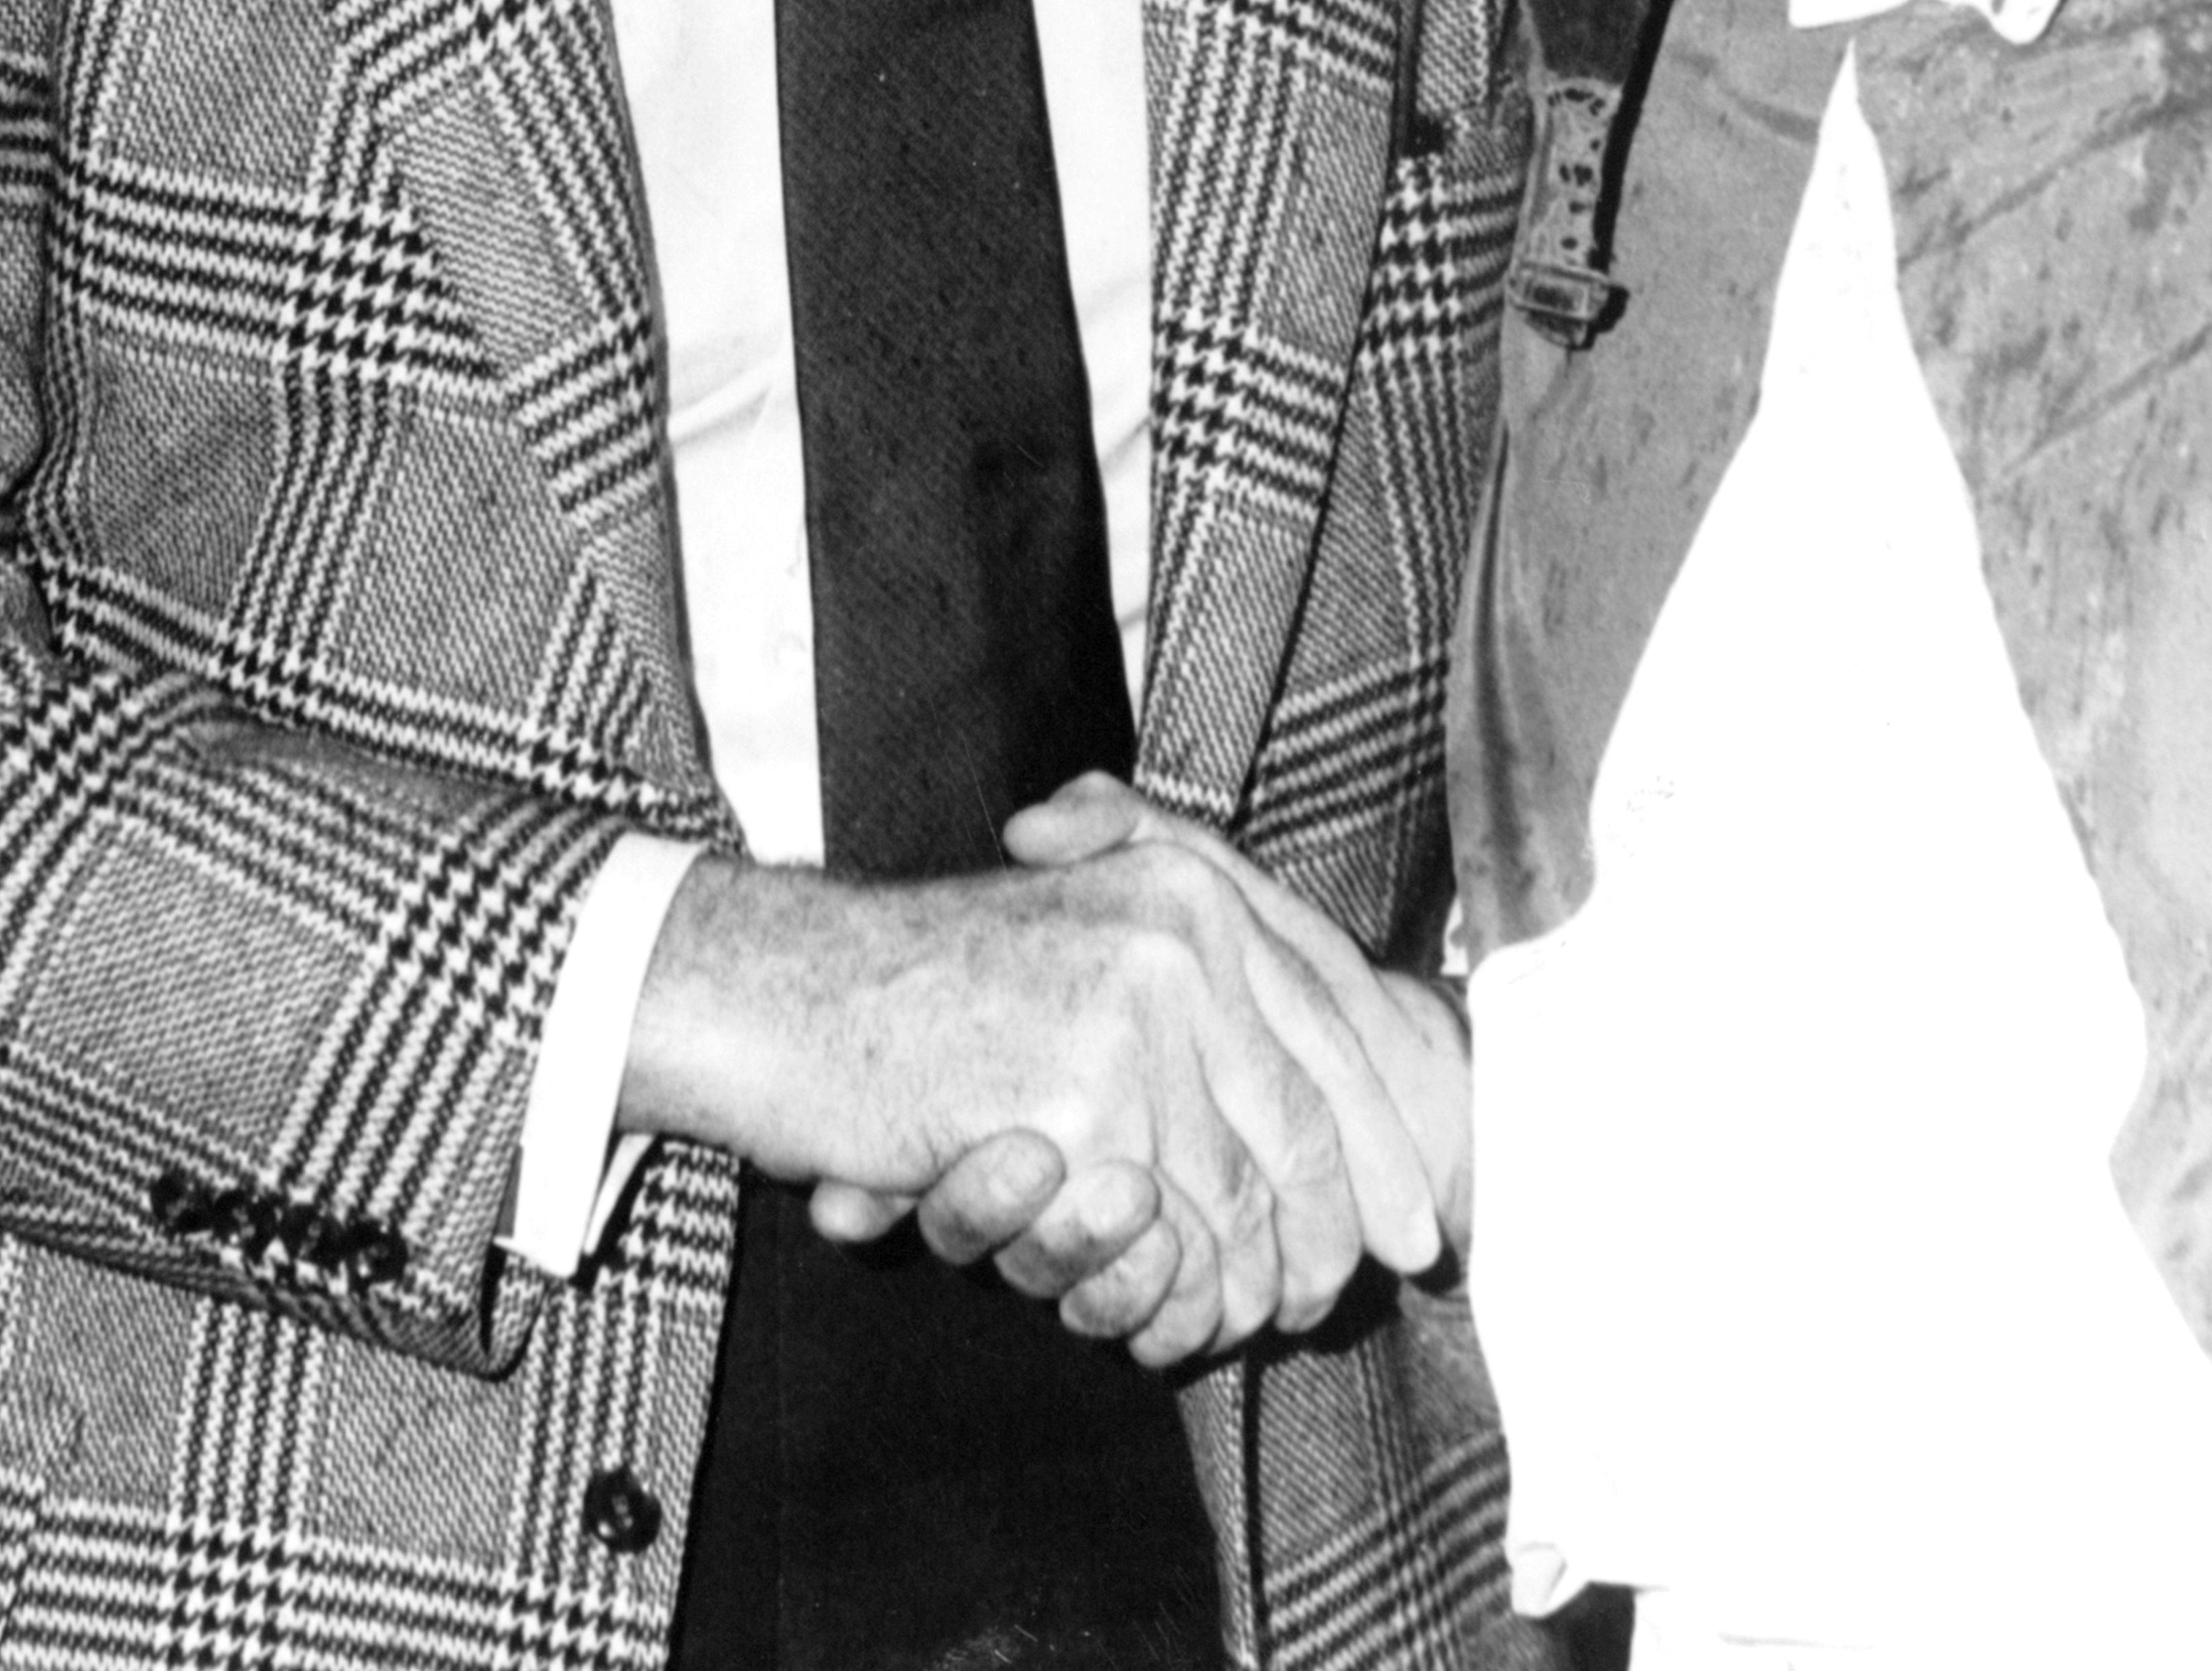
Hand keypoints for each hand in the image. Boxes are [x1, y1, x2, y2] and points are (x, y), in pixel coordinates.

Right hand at [624, 842, 1440, 1369]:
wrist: (798, 990)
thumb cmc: (927, 974)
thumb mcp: (1081, 920)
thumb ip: (1186, 961)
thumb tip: (1303, 1064)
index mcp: (1192, 893)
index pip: (1326, 1028)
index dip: (1377, 1134)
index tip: (1413, 1221)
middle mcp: (1182, 941)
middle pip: (1306, 1119)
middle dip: (1340, 1225)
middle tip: (1344, 1299)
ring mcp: (1132, 1019)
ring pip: (1234, 1195)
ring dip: (1240, 1277)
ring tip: (1242, 1318)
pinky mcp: (1074, 1106)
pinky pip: (1154, 1233)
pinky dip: (1164, 1292)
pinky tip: (1167, 1319)